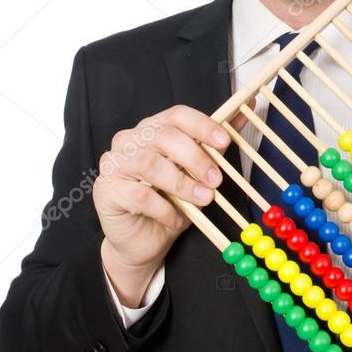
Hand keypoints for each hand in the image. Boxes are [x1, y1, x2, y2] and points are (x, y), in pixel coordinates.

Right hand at [94, 102, 251, 278]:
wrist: (144, 240)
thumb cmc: (171, 202)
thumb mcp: (198, 173)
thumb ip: (216, 143)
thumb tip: (245, 111)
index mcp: (154, 128)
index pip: (177, 115)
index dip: (202, 125)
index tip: (224, 141)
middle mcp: (130, 139)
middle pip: (165, 137)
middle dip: (196, 158)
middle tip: (216, 180)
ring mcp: (115, 162)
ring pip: (151, 164)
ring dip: (182, 184)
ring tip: (203, 199)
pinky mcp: (106, 189)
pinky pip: (139, 194)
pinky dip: (164, 208)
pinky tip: (176, 218)